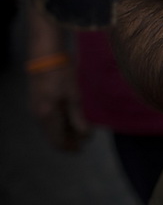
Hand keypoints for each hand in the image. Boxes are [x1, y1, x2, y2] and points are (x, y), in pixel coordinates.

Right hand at [27, 11, 89, 150]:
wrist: (45, 55)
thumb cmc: (62, 73)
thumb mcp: (74, 96)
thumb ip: (78, 118)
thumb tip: (85, 136)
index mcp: (47, 116)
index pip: (57, 140)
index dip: (69, 147)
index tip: (81, 149)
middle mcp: (38, 115)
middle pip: (52, 136)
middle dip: (67, 140)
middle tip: (82, 142)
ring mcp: (35, 107)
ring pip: (49, 128)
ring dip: (63, 131)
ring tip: (78, 131)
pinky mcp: (36, 100)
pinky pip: (47, 119)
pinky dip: (58, 123)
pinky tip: (69, 119)